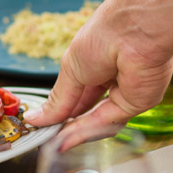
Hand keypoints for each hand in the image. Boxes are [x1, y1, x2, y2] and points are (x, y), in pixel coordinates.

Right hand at [24, 9, 172, 148]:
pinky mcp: (136, 103)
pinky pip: (108, 121)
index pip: (76, 95)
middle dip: (66, 125)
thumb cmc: (104, 36)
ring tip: (52, 141)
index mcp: (96, 63)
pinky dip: (87, 131)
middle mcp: (112, 78)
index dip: (60, 112)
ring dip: (74, 132)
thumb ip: (59, 99)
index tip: (41, 126)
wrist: (135, 31)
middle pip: (87, 110)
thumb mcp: (71, 68)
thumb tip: (36, 118)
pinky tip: (67, 138)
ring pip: (97, 120)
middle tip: (46, 137)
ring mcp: (125, 92)